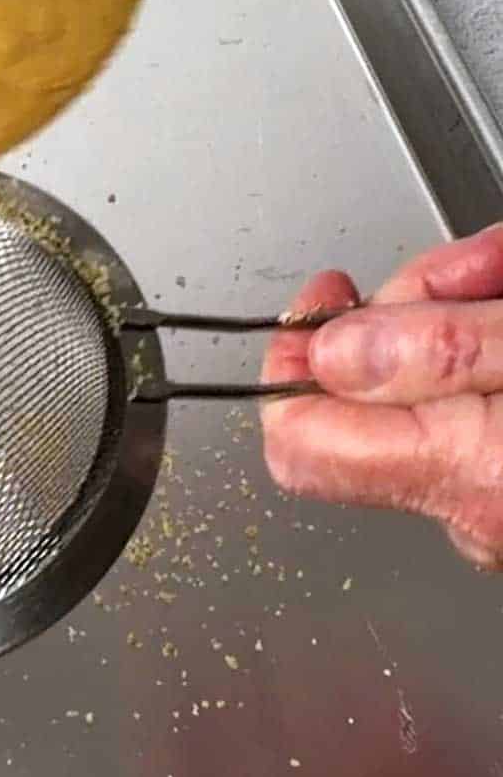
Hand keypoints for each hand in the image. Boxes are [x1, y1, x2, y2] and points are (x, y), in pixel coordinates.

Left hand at [262, 224, 502, 568]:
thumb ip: (440, 347)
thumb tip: (330, 355)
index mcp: (471, 472)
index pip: (300, 438)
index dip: (294, 356)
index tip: (324, 297)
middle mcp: (476, 509)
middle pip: (370, 393)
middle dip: (410, 308)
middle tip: (470, 266)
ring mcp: (497, 503)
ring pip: (425, 390)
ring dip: (458, 314)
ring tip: (501, 272)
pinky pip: (471, 411)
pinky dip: (486, 351)